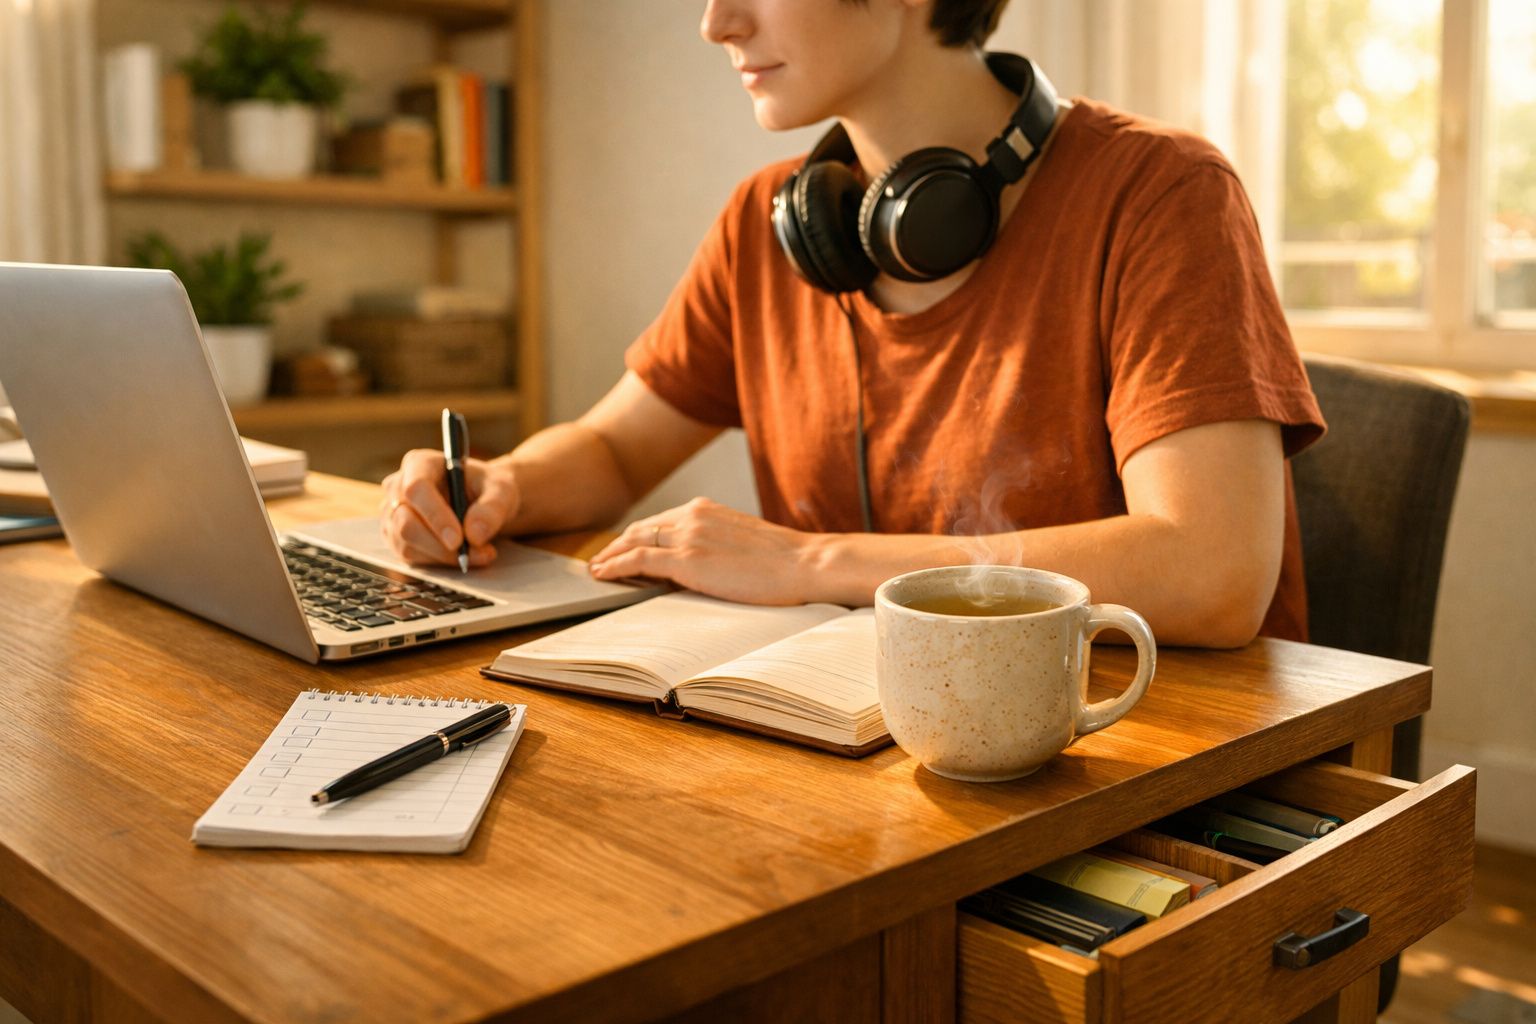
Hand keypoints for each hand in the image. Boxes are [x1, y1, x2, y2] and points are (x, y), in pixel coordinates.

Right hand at [380, 449, 519, 567]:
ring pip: (406, 544)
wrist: (483, 501)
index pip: (416, 489)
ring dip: (444, 557)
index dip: (435, 516)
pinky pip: (411, 557)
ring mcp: (393, 513)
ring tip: (480, 554)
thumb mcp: (502, 490)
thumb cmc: (488, 489)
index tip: (458, 540)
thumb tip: (474, 535)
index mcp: (420, 463)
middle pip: (406, 523)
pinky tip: (464, 556)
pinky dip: (440, 562)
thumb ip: (492, 507)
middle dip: (441, 546)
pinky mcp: (396, 537)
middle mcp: (398, 486)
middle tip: (478, 553)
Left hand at [589, 498, 818, 604]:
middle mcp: (692, 515)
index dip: (637, 536)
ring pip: (634, 541)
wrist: (804, 563)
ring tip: (596, 570)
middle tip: (601, 560)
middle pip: (641, 529)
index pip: (660, 522)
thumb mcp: (742, 543)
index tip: (623, 548)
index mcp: (705, 509)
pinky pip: (638, 560)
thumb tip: (699, 565)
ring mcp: (688, 535)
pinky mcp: (687, 559)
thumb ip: (715, 545)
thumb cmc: (784, 562)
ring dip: (610, 556)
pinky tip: (602, 575)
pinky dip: (615, 566)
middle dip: (617, 544)